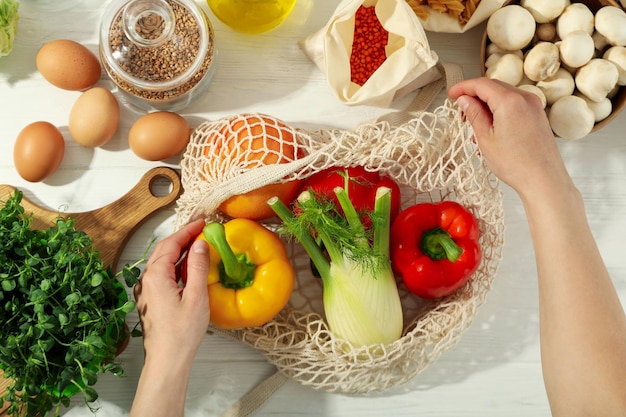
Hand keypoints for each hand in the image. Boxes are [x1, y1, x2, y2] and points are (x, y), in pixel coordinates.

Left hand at [134, 218, 209, 364]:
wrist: (167, 360)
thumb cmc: (182, 333)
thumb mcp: (196, 296)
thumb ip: (198, 267)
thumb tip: (200, 244)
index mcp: (156, 276)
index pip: (171, 244)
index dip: (188, 231)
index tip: (202, 222)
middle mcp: (147, 280)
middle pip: (164, 250)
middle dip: (182, 237)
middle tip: (201, 230)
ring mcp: (146, 290)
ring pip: (162, 261)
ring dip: (179, 250)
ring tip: (198, 245)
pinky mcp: (150, 299)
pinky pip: (162, 273)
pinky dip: (175, 264)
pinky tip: (188, 268)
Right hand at [448, 78, 572, 200]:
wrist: (544, 180)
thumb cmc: (516, 164)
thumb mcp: (486, 139)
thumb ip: (474, 114)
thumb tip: (464, 100)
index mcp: (510, 101)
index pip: (481, 84)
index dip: (463, 87)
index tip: (452, 93)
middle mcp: (525, 98)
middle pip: (493, 86)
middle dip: (474, 95)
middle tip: (460, 110)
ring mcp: (534, 105)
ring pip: (504, 95)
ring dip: (486, 103)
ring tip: (474, 123)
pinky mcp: (537, 114)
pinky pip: (514, 104)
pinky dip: (499, 109)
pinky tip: (491, 126)